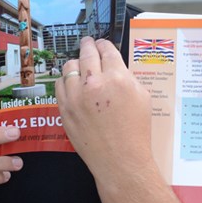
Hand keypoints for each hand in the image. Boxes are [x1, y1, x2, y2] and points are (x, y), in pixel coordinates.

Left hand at [55, 37, 152, 173]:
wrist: (120, 159)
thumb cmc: (135, 132)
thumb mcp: (142, 97)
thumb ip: (127, 77)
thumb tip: (114, 66)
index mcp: (117, 78)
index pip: (107, 50)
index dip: (104, 44)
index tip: (102, 44)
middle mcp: (94, 84)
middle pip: (87, 53)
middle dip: (89, 45)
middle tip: (88, 43)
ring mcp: (76, 96)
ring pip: (69, 66)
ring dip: (76, 63)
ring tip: (80, 66)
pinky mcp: (64, 108)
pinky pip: (59, 85)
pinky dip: (66, 81)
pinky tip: (72, 83)